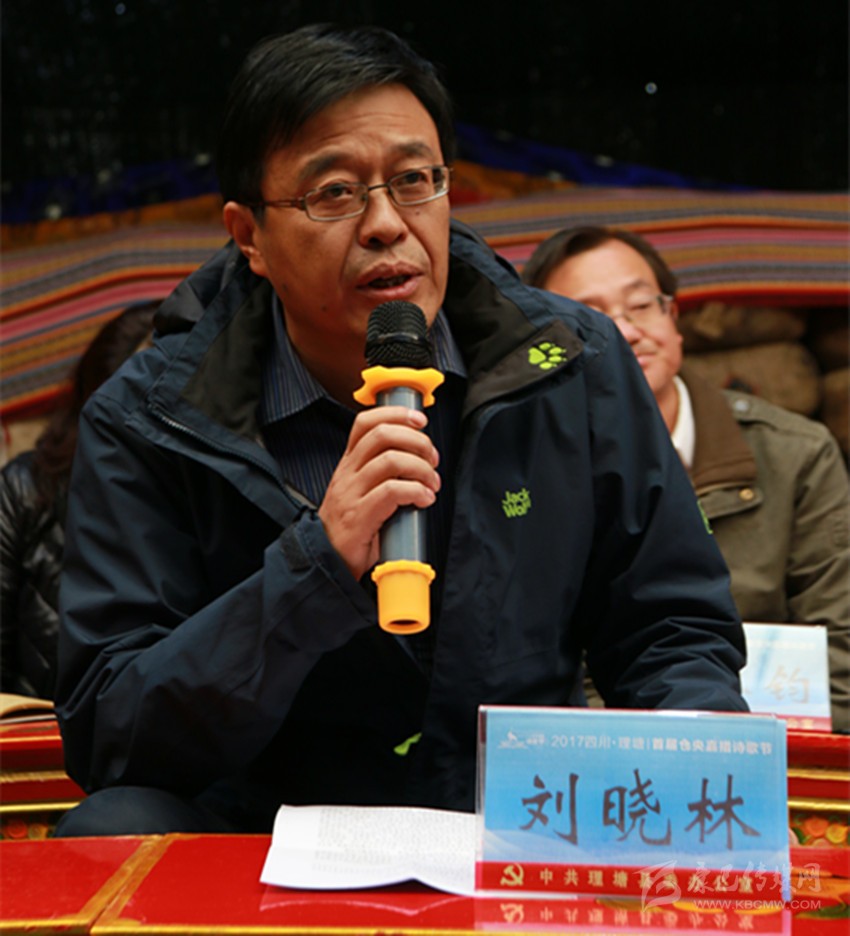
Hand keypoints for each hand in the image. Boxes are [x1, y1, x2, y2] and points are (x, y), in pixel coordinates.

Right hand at [318, 406, 440, 579]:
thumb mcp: (361, 492)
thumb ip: (382, 474)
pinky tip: (425, 500)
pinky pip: (392, 491)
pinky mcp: (359, 516)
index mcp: (348, 464)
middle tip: (433, 458)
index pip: (365, 423)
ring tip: (432, 483)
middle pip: (382, 435)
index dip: (395, 414)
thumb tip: (420, 460)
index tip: (420, 421)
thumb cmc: (351, 529)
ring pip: (390, 460)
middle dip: (417, 441)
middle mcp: (347, 474)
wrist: (328, 562)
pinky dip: (416, 491)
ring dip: (421, 468)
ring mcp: (351, 494)